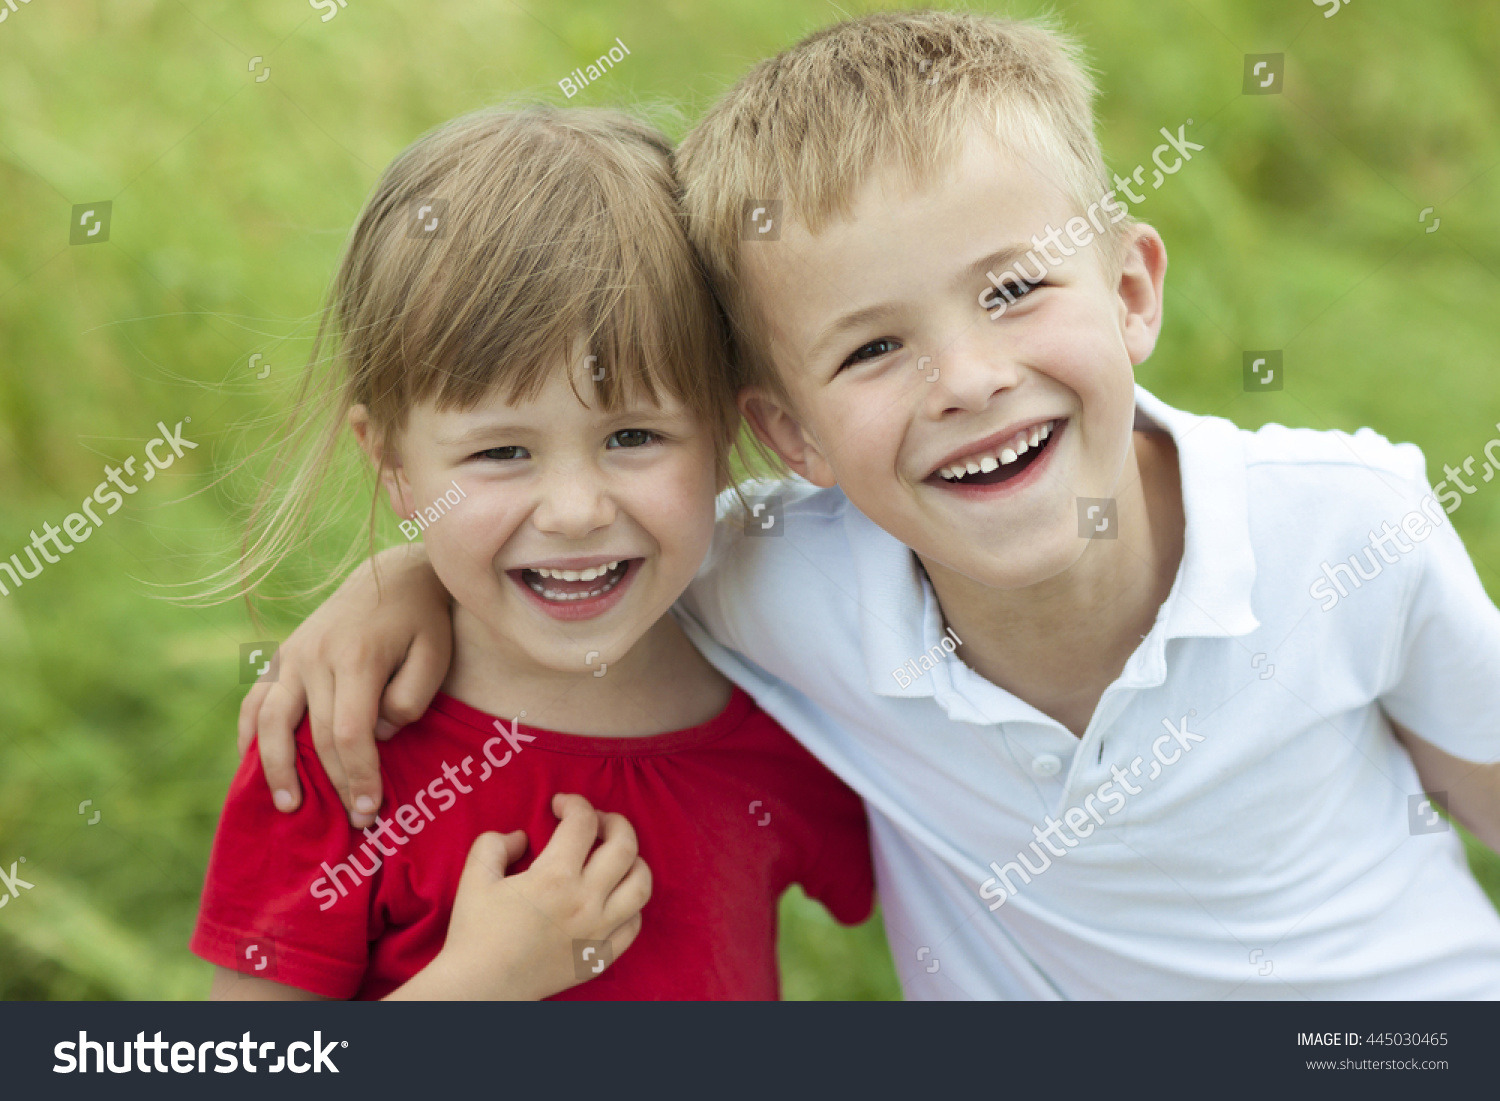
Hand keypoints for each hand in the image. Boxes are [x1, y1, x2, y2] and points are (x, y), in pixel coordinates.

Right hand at [238, 544, 453, 826]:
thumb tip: (376, 737)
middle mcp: (316, 656)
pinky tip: (252, 764)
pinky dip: (249, 733)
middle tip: (352, 820)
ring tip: (289, 806)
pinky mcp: (282, 655)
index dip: (358, 776)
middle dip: (332, 783)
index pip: (350, 734)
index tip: (370, 809)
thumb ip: (408, 700)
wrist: (393, 572)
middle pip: (314, 736)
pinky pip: (255, 700)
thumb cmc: (422, 621)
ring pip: (270, 720)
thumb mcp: (434, 656)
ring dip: (275, 768)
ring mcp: (292, 654)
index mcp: (357, 658)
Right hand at [387, 795, 651, 999]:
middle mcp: (586, 902)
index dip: (574, 803)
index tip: (560, 804)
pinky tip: (613, 897)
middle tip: (595, 821)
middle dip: (614, 822)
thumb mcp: (474, 876)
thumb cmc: (475, 932)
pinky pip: (634, 924)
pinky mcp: (600, 957)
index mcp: (555, 877)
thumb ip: (496, 843)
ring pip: (641, 885)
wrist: (480, 988)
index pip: (583, 822)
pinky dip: (631, 905)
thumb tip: (522, 837)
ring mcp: (599, 932)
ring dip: (634, 861)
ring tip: (614, 856)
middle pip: (625, 846)